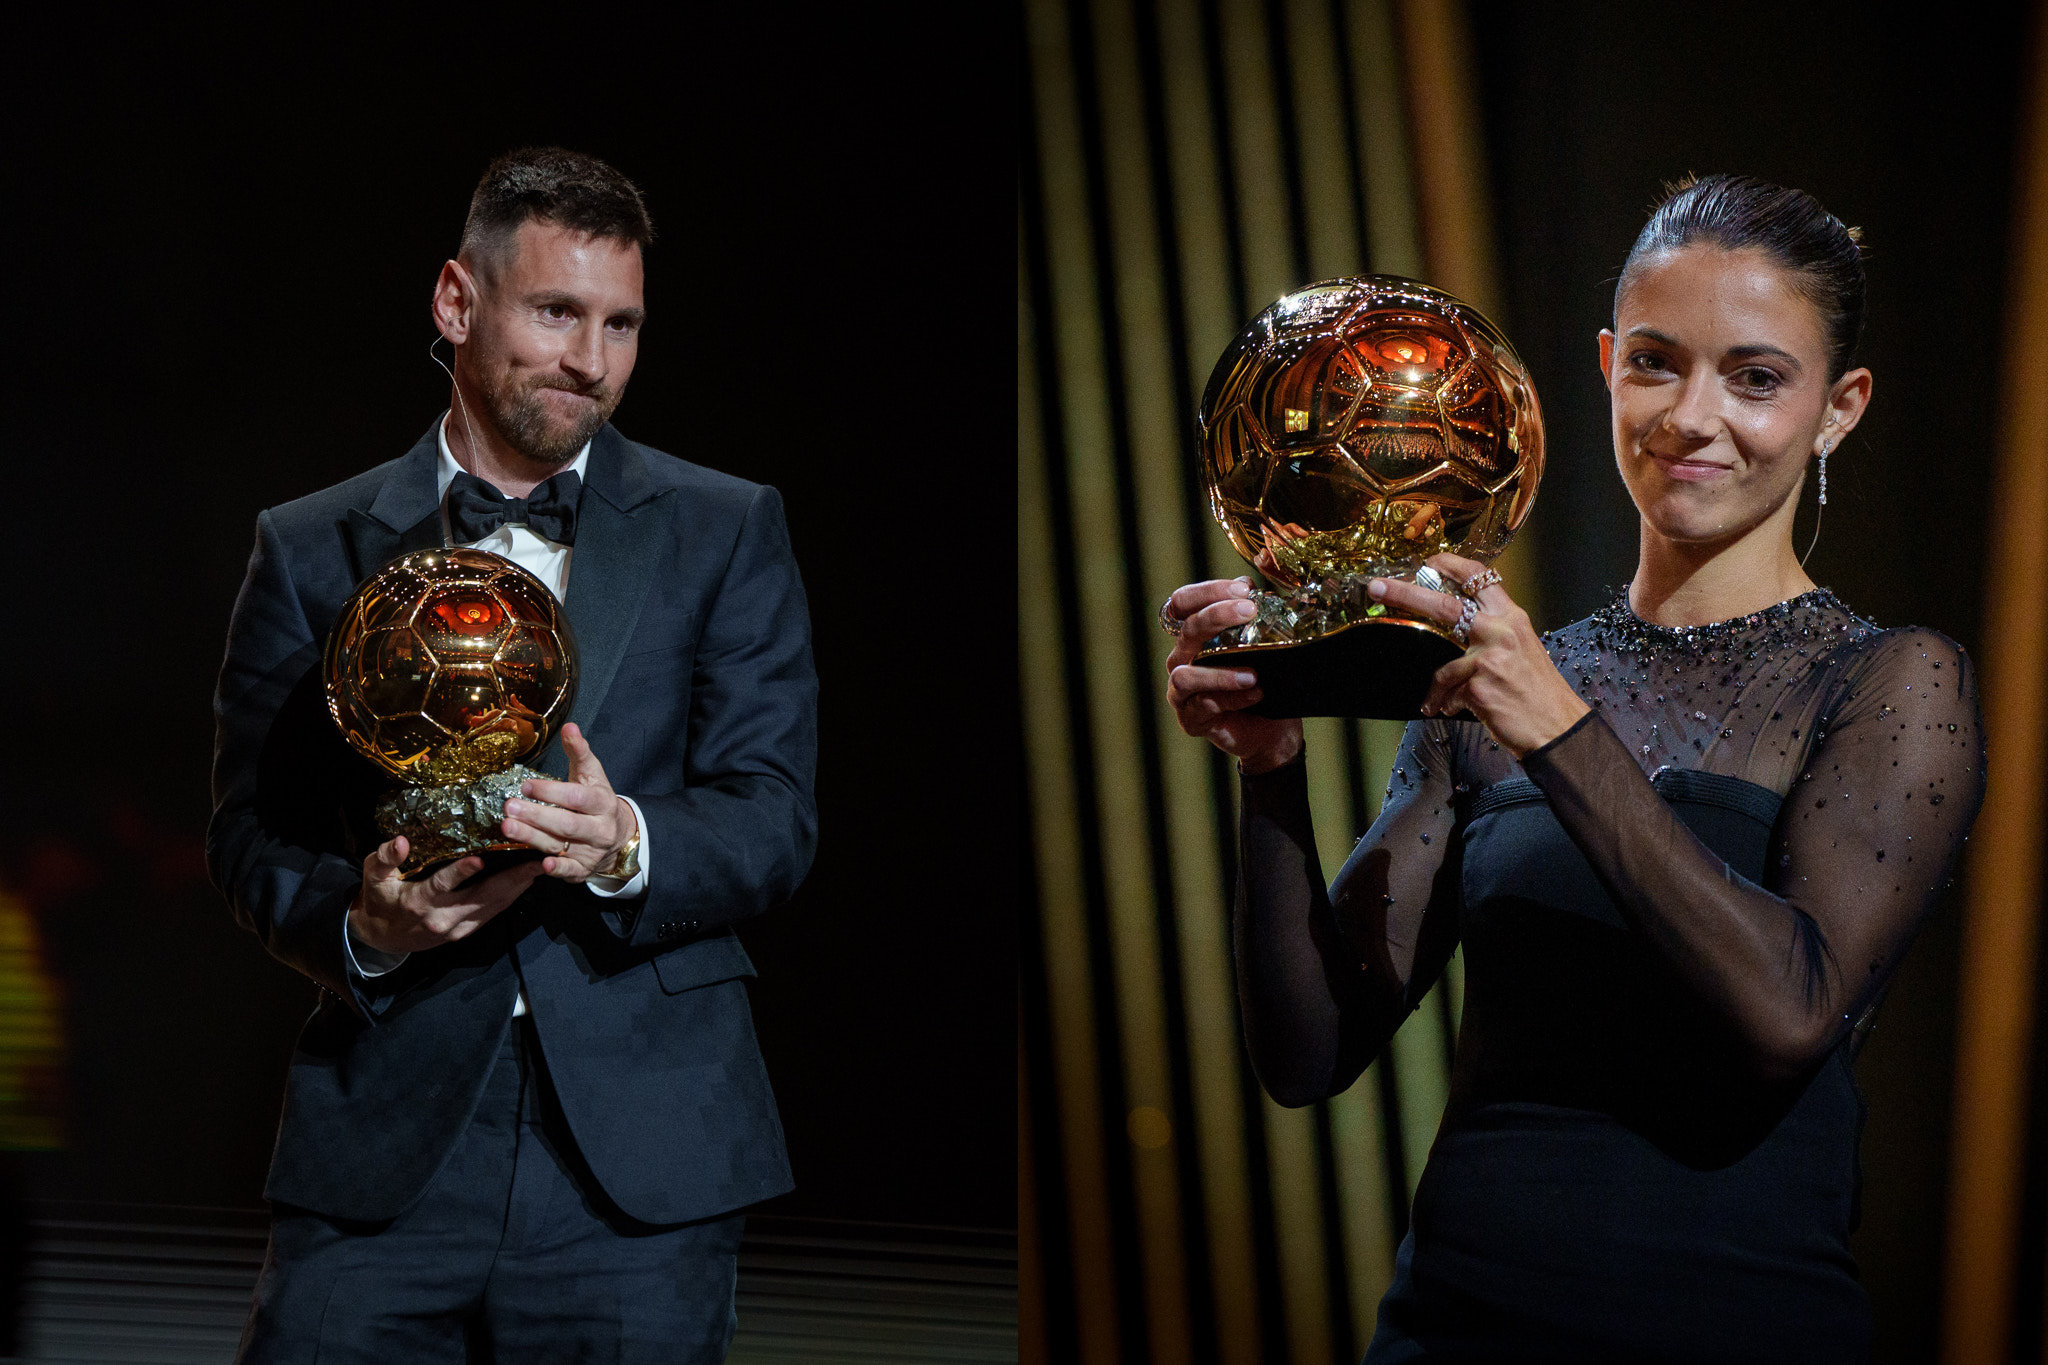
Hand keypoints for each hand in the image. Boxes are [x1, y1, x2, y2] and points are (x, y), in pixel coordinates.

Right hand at [348, 837, 545, 956]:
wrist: (383, 938)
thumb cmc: (380, 900)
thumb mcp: (374, 878)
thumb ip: (385, 858)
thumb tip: (400, 841)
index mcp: (419, 902)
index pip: (442, 885)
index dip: (461, 873)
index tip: (480, 858)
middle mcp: (442, 917)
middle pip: (482, 898)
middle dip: (511, 879)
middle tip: (536, 861)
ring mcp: (456, 928)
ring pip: (493, 907)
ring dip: (518, 888)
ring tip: (540, 868)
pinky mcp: (465, 931)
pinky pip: (493, 914)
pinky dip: (511, 898)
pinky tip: (526, 882)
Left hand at [500, 723, 639, 883]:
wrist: (618, 834)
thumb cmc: (597, 800)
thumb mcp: (592, 774)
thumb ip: (579, 751)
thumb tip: (569, 726)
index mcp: (602, 802)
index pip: (576, 797)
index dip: (551, 792)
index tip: (526, 786)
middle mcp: (599, 828)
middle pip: (566, 823)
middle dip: (537, 815)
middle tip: (509, 807)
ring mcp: (591, 850)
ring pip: (560, 845)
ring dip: (532, 837)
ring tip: (507, 827)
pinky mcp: (583, 869)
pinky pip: (571, 871)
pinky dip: (557, 869)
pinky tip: (542, 864)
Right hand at [1163, 577, 1303, 774]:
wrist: (1270, 731)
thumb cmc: (1262, 683)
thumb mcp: (1263, 646)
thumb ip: (1255, 618)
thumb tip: (1255, 585)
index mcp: (1194, 637)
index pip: (1183, 603)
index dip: (1207, 591)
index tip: (1242, 589)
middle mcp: (1182, 660)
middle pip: (1187, 630)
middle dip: (1218, 615)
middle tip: (1249, 610)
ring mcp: (1182, 692)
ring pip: (1184, 674)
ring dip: (1220, 672)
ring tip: (1253, 673)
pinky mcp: (1191, 719)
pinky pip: (1205, 705)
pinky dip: (1232, 698)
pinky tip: (1256, 693)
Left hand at [1368, 553, 1587, 757]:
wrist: (1558, 727)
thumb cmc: (1538, 691)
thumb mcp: (1521, 648)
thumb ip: (1491, 632)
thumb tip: (1454, 623)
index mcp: (1511, 617)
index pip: (1479, 576)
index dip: (1449, 564)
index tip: (1426, 561)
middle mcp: (1500, 631)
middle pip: (1443, 603)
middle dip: (1405, 592)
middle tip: (1377, 587)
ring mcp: (1489, 658)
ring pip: (1442, 666)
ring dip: (1437, 690)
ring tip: (1437, 703)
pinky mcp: (1478, 687)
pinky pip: (1448, 693)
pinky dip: (1447, 704)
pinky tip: (1455, 711)